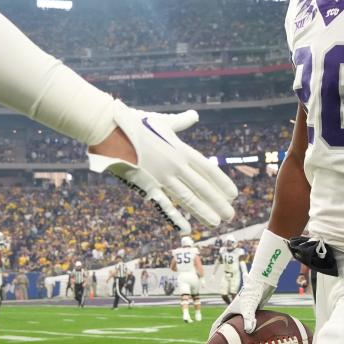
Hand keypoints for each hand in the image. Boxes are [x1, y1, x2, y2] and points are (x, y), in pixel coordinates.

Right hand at [88, 102, 236, 233]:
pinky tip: (186, 228)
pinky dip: (175, 217)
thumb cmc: (134, 124)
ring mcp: (161, 176)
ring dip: (203, 211)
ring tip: (217, 222)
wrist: (109, 129)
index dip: (221, 182)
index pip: (207, 169)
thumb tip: (194, 114)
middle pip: (202, 186)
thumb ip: (180, 122)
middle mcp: (175, 164)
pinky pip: (164, 204)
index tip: (233, 194)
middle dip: (217, 201)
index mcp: (180, 150)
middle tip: (231, 214)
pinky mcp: (146, 185)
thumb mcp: (162, 122)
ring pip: (187, 197)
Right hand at [209, 275, 275, 335]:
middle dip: (224, 336)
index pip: (217, 324)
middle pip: (226, 326)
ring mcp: (244, 311)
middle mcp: (235, 311)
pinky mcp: (252, 311)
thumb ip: (249, 319)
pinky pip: (248, 323)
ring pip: (238, 325)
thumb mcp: (249, 307)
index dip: (212, 334)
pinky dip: (248, 330)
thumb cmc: (253, 293)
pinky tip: (254, 337)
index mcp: (230, 311)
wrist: (262, 283)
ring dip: (237, 334)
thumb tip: (249, 331)